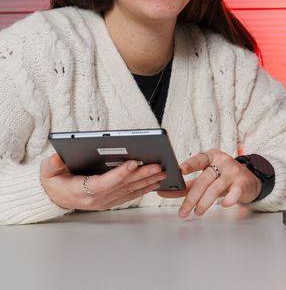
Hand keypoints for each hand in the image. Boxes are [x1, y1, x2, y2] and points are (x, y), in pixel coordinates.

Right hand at [40, 153, 166, 210]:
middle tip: (158, 165)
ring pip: (131, 191)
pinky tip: (156, 181)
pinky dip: (144, 188)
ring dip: (148, 181)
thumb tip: (57, 158)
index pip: (105, 182)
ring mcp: (106, 202)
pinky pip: (131, 195)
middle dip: (142, 175)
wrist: (55, 197)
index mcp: (83, 191)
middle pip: (123, 186)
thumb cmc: (55, 181)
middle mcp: (98, 199)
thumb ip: (52, 165)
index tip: (134, 162)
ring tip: (163, 171)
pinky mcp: (112, 201)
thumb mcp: (48, 171)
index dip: (120, 173)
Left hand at [157, 149, 261, 217]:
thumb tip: (162, 192)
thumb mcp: (204, 179)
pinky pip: (234, 192)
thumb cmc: (222, 178)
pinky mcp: (243, 183)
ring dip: (204, 202)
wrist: (248, 181)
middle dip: (192, 198)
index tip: (180, 170)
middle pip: (204, 179)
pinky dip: (228, 200)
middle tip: (183, 212)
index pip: (199, 159)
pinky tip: (222, 205)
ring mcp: (234, 171)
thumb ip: (184, 185)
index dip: (190, 164)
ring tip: (197, 212)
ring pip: (216, 188)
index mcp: (211, 156)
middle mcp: (223, 161)